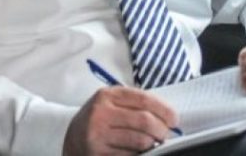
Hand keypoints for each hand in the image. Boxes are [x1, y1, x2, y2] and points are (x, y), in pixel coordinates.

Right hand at [63, 86, 177, 155]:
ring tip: (153, 143)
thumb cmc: (99, 118)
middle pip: (144, 120)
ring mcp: (98, 135)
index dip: (164, 109)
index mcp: (107, 95)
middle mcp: (101, 113)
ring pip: (140, 140)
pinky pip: (130, 155)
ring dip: (152, 144)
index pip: (144, 99)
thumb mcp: (111, 102)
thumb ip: (134, 104)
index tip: (174, 118)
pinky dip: (140, 154)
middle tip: (165, 134)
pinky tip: (139, 151)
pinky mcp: (98, 153)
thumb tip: (167, 115)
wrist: (71, 137)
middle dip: (162, 129)